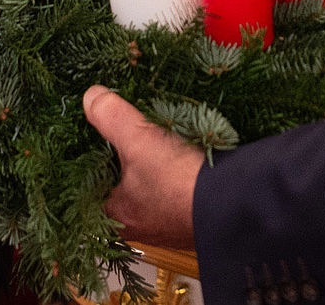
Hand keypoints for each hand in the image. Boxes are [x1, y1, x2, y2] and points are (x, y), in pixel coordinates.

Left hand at [83, 86, 200, 249]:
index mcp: (117, 215)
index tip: (95, 140)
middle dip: (124, 163)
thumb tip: (91, 97)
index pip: (90, 189)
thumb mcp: (138, 140)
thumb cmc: (181, 183)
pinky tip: (182, 155)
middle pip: (121, 188)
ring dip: (153, 168)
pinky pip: (177, 192)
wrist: (235, 203)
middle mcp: (141, 227)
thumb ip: (110, 116)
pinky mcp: (194, 216)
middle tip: (125, 136)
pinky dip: (176, 174)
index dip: (90, 162)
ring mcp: (169, 224)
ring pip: (151, 190)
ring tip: (154, 140)